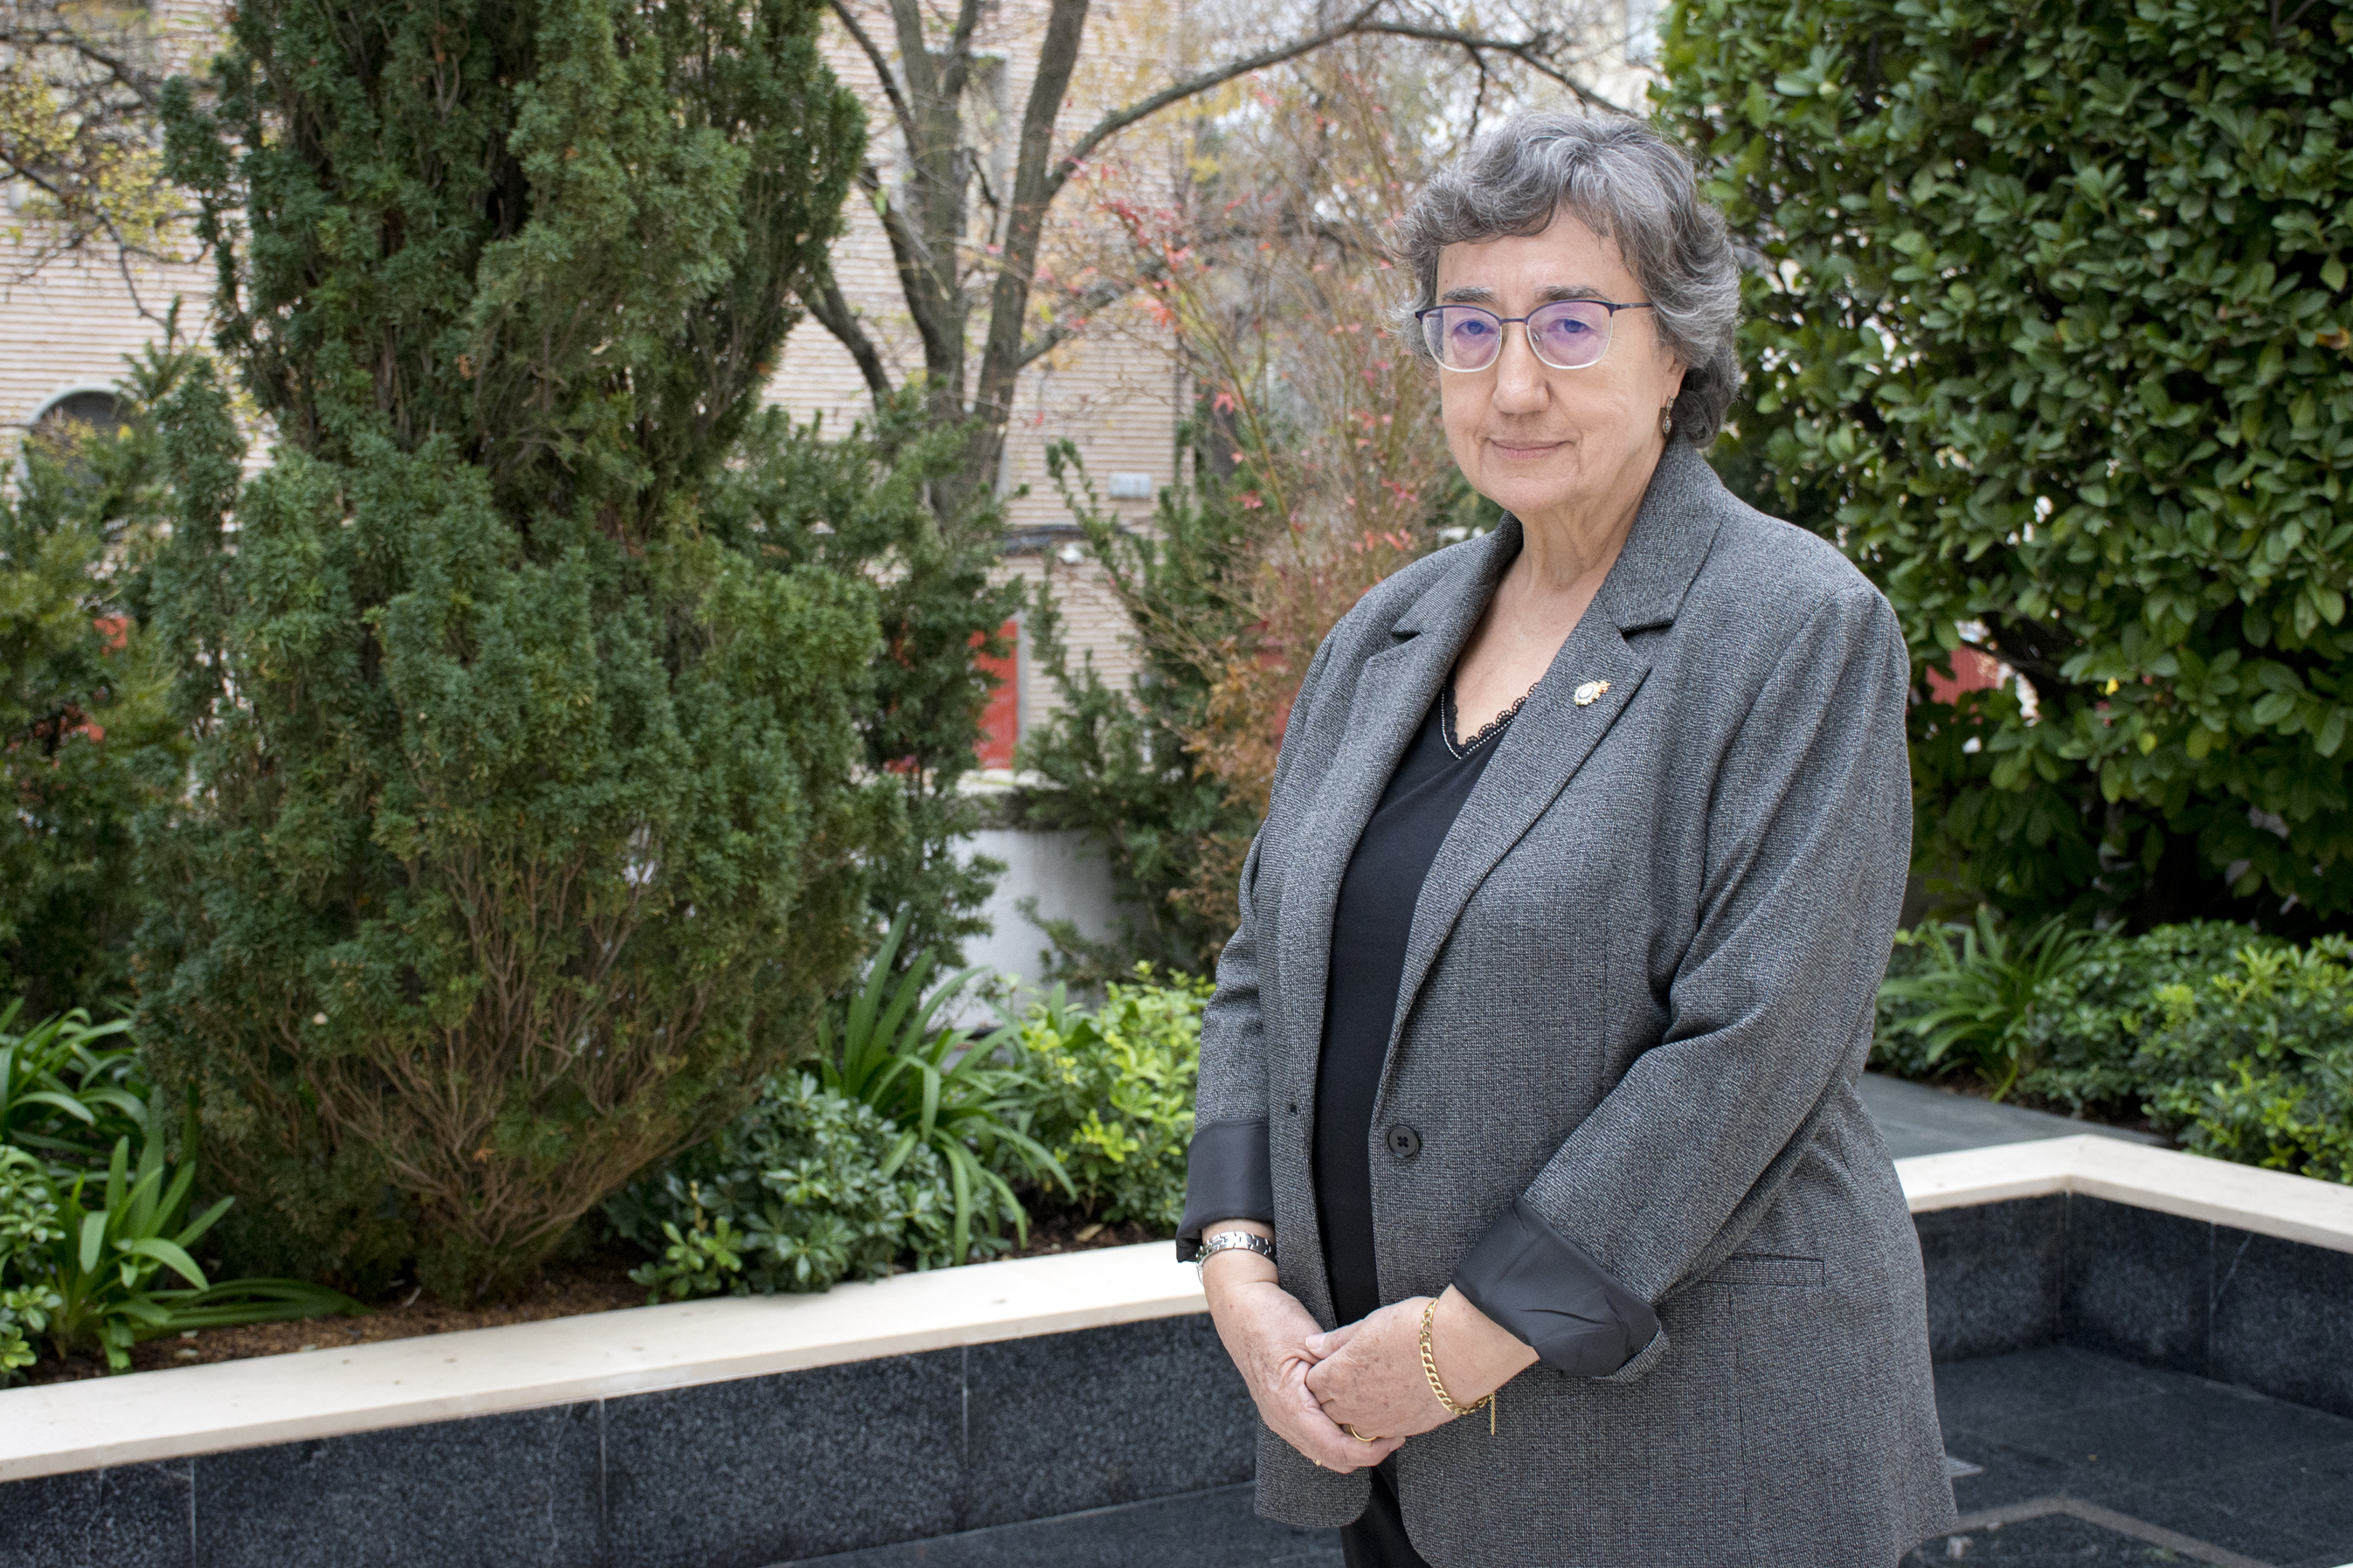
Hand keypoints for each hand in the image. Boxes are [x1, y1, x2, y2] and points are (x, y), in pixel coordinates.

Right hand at [1202, 1228, 1402, 1472]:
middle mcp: (1280, 1420)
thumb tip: (1370, 1398)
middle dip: (1365, 1452)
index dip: (1369, 1451)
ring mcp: (1278, 1418)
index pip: (1335, 1449)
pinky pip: (1313, 1437)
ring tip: (1379, 1424)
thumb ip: (1335, 1374)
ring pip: (1322, 1452)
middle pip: (1331, 1459)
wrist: (1239, 1309)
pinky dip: (1336, 1435)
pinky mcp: (1281, 1411)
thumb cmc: (1271, 1318)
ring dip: (1352, 1445)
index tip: (1395, 1437)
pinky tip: (1354, 1415)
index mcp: (1289, 1405)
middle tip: (1394, 1432)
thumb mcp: (1310, 1342)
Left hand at [1305, 1289, 1538, 1439]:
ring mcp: (1377, 1422)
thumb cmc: (1414, 1329)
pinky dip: (1379, 1423)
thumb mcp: (1369, 1324)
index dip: (1319, 1372)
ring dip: (1354, 1413)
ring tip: (1370, 1392)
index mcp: (1338, 1375)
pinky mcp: (1402, 1431)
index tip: (1331, 1364)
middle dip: (1332, 1396)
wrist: (1459, 1351)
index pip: (1310, 1383)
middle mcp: (1352, 1405)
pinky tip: (1391, 1404)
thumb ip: (1337, 1340)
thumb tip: (1313, 1345)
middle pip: (1327, 1409)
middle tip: (1349, 1378)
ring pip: (1351, 1426)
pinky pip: (1379, 1434)